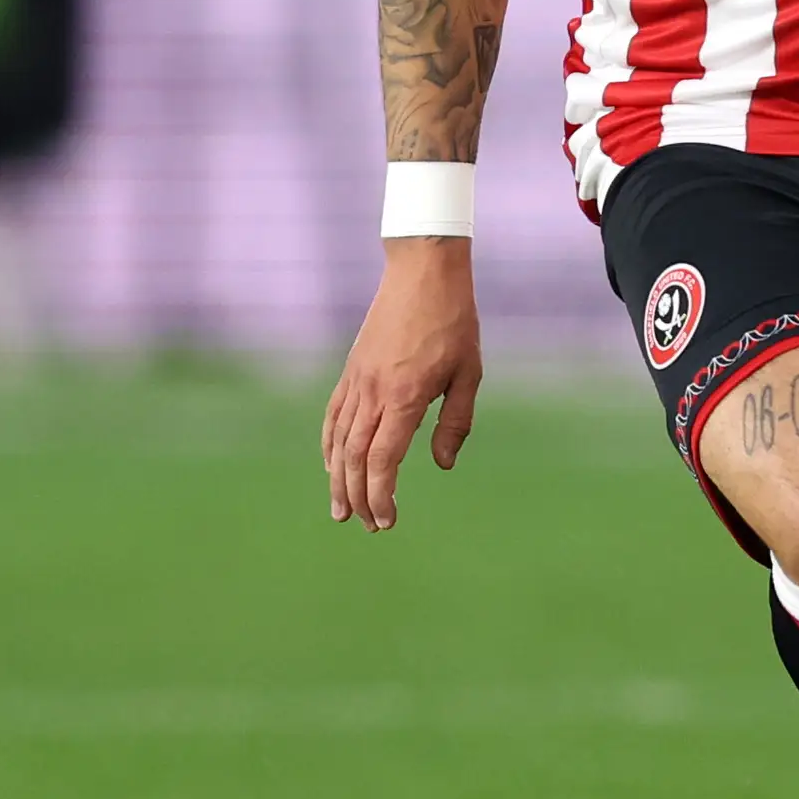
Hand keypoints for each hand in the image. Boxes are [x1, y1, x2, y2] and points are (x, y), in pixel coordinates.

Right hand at [320, 240, 481, 530]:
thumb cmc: (453, 322)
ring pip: (338, 440)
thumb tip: (443, 465)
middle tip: (368, 526)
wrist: (423, 272)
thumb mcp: (469, 373)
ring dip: (338, 479)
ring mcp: (358, 380)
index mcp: (404, 396)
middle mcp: (373, 392)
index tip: (386, 520)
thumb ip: (455, 423)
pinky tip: (332, 464)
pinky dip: (330, 445)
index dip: (380, 495)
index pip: (383, 460)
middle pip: (356, 458)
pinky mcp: (352, 370)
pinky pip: (334, 415)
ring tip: (341, 509)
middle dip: (359, 497)